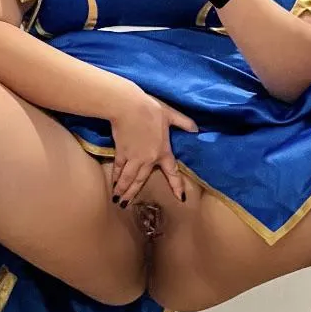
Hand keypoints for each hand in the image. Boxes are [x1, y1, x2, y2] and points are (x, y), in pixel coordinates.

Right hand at [108, 83, 197, 205]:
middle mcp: (148, 159)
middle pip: (141, 180)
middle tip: (126, 204)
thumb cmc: (150, 109)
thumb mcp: (170, 114)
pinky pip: (119, 168)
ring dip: (123, 190)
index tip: (181, 198)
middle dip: (133, 193)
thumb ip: (184, 123)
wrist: (128, 107)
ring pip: (128, 178)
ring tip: (118, 200)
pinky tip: (113, 183)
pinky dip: (116, 176)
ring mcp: (134, 157)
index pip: (172, 172)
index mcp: (163, 151)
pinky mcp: (121, 152)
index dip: (177, 186)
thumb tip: (196, 129)